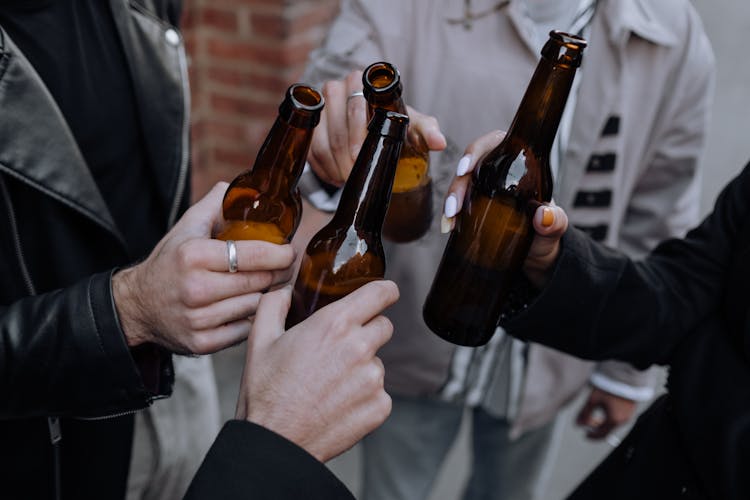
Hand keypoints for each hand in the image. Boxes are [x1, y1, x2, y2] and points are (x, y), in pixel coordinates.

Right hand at [113, 182, 295, 354]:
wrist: (136, 306)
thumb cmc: (168, 264)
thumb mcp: (185, 228)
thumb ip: (213, 205)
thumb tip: (238, 187)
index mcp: (193, 255)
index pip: (252, 254)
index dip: (279, 254)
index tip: (289, 251)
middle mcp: (195, 288)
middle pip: (258, 282)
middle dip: (277, 274)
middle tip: (285, 268)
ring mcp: (198, 319)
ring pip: (254, 307)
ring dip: (265, 296)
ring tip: (265, 286)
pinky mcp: (202, 343)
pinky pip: (244, 330)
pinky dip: (251, 319)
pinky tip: (248, 307)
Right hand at [236, 280, 398, 461]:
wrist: (275, 443)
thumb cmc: (266, 393)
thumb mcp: (259, 340)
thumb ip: (274, 304)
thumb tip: (284, 291)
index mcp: (334, 324)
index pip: (381, 293)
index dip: (384, 291)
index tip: (384, 294)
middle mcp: (359, 348)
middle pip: (384, 325)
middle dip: (367, 331)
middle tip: (340, 348)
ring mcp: (373, 379)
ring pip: (378, 361)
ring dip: (362, 367)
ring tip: (330, 383)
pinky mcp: (379, 406)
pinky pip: (379, 392)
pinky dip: (364, 396)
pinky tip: (337, 403)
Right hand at [308, 70, 445, 185]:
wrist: (377, 130)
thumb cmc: (396, 125)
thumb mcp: (412, 126)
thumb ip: (426, 130)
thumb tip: (439, 143)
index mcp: (361, 81)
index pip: (355, 108)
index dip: (358, 136)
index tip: (365, 158)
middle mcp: (336, 89)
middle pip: (335, 126)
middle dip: (347, 156)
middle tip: (357, 176)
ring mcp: (319, 108)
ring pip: (320, 141)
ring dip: (335, 165)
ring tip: (350, 180)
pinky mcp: (310, 129)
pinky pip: (311, 151)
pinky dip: (324, 169)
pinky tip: (338, 179)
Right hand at [440, 130, 567, 287]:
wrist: (539, 252)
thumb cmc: (547, 230)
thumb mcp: (556, 225)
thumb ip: (556, 221)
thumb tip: (543, 215)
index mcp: (518, 162)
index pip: (494, 144)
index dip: (476, 152)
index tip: (466, 169)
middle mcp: (498, 171)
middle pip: (471, 166)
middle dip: (458, 184)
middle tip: (454, 207)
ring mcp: (483, 188)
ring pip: (460, 184)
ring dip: (450, 199)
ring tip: (449, 220)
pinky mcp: (473, 206)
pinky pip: (457, 204)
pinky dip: (449, 214)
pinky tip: (447, 226)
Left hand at [575, 387, 637, 439]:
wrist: (626, 377)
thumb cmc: (609, 387)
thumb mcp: (593, 400)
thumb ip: (584, 413)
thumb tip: (577, 424)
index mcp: (614, 420)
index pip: (602, 434)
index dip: (592, 436)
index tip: (585, 435)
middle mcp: (623, 420)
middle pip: (608, 429)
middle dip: (596, 427)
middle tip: (586, 422)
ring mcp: (628, 415)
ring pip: (613, 423)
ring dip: (602, 421)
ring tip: (593, 411)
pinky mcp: (630, 410)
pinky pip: (618, 418)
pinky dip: (609, 417)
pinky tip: (603, 408)